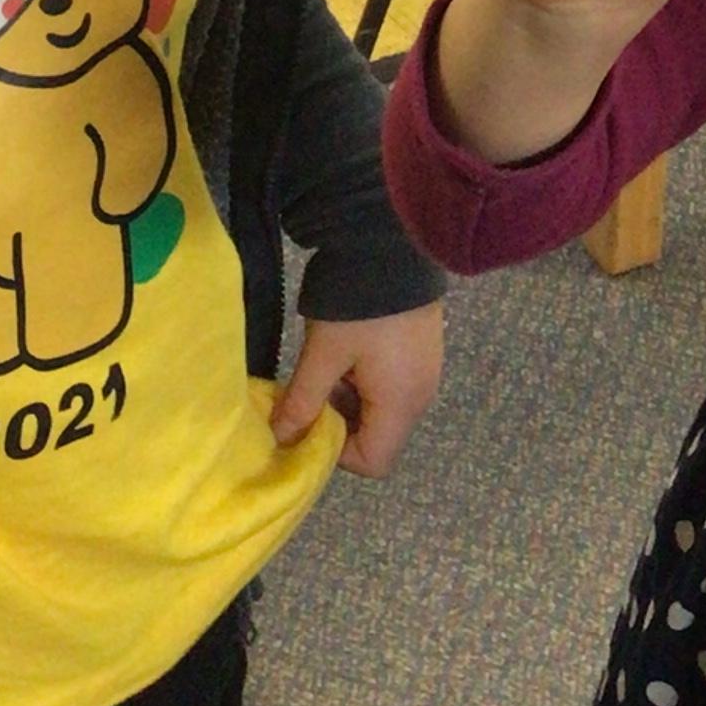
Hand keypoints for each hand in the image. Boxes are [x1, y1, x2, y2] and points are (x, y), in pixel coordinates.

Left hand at [271, 303, 443, 476]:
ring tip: (328, 366)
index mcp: (401, 404)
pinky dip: (366, 382)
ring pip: (382, 412)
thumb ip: (302, 402)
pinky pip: (392, 387)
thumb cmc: (356, 306)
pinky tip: (349, 351)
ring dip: (351, 401)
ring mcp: (426, 373)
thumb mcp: (322, 354)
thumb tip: (279, 439)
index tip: (309, 422)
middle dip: (339, 424)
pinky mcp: (423, 352)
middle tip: (313, 392)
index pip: (372, 462)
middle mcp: (421, 397)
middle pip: (378, 438)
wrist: (389, 243)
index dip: (335, 452)